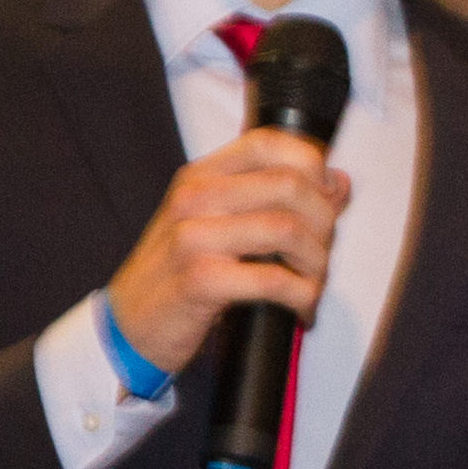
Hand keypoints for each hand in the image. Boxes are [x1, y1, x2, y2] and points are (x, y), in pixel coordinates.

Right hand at [106, 128, 350, 378]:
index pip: (268, 142)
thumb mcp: (218, 226)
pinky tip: (301, 310)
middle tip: (321, 255)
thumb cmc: (178, 275)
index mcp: (200, 176)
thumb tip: (338, 181)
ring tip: (312, 285)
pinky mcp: (200, 280)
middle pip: (289, 185)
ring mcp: (194, 237)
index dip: (312, 165)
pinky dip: (301, 297)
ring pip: (287, 230)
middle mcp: (195, 197)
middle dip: (324, 223)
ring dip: (316, 264)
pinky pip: (273, 280)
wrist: (129, 326)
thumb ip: (273, 200)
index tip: (327, 199)